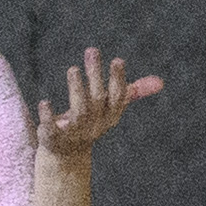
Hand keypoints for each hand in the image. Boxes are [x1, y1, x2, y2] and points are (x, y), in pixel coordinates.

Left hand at [25, 46, 160, 185]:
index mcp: (109, 116)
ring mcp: (75, 133)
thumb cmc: (90, 122)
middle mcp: (95, 125)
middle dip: (95, 75)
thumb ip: (132, 92)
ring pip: (79, 111)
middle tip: (92, 50)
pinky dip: (48, 117)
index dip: (118, 79)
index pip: (118, 98)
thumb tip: (161, 82)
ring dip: (76, 89)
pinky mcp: (54, 140)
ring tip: (73, 69)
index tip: (117, 59)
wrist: (67, 155)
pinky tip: (44, 102)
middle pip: (96, 100)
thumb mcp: (110, 107)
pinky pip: (52, 129)